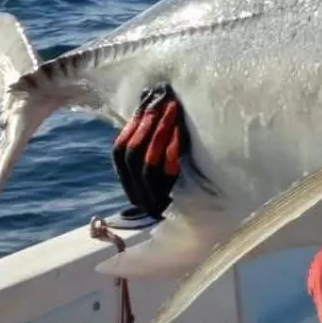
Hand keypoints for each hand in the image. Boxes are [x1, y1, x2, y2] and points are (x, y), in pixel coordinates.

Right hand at [112, 84, 186, 217]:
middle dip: (146, 125)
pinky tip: (180, 131)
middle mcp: (136, 193)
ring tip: (172, 109)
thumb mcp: (163, 166)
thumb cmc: (184, 186)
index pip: (119, 152)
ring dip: (159, 132)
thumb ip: (151, 143)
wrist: (202, 222)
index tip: (146, 101)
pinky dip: (172, 149)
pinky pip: (168, 172)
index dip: (132, 126)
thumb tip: (148, 102)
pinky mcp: (171, 202)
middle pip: (131, 156)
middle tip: (161, 101)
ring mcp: (152, 199)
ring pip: (147, 163)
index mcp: (129, 182)